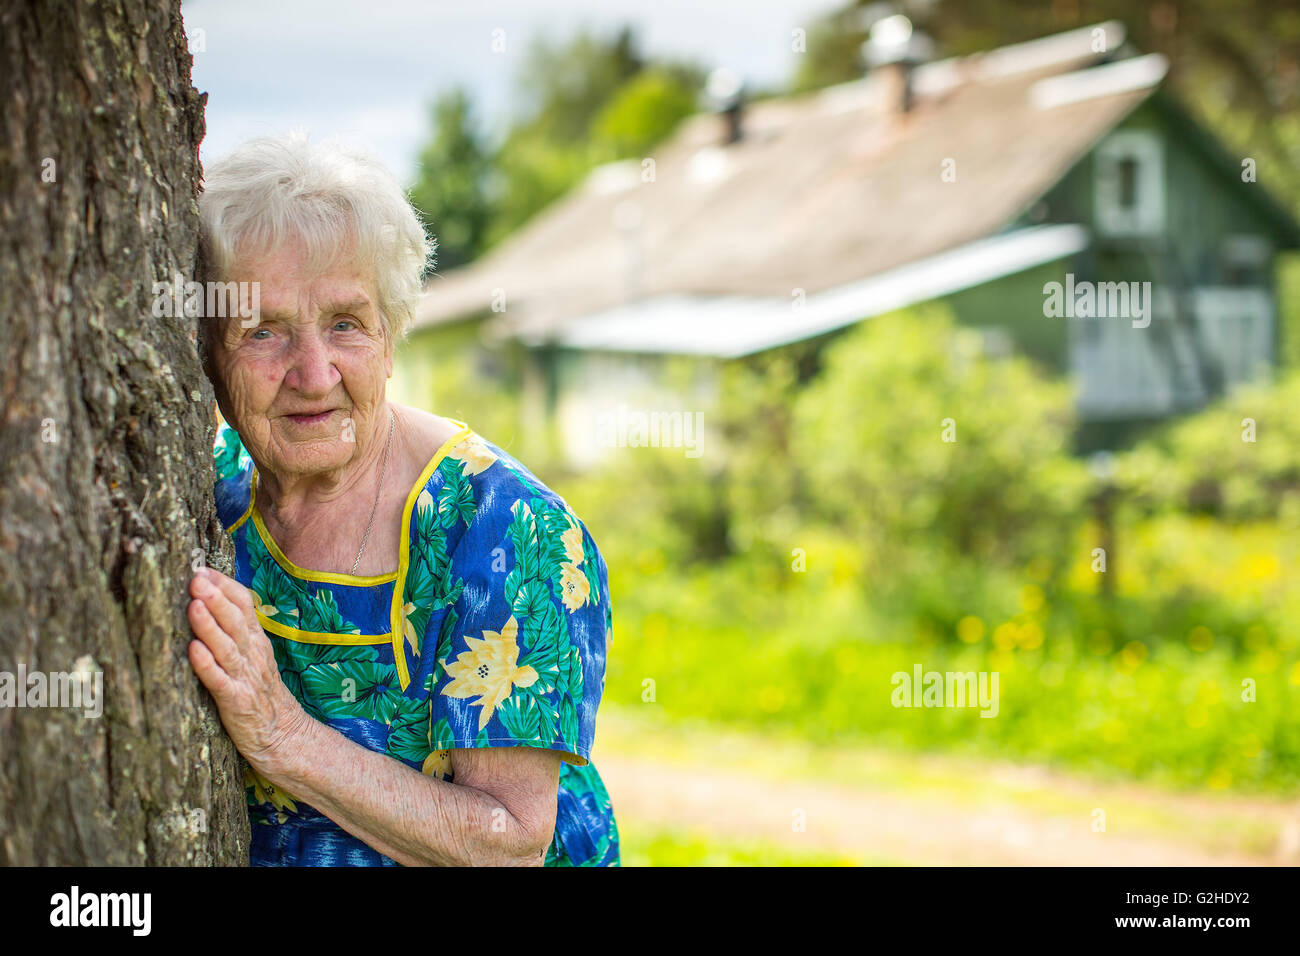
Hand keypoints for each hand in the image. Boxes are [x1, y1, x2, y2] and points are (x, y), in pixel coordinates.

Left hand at [187, 566, 306, 773]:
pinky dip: (206, 665)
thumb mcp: (254, 656)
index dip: (224, 585)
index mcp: (256, 640)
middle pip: (235, 620)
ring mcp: (245, 677)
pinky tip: (193, 651)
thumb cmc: (260, 693)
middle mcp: (253, 654)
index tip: (202, 568)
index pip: (244, 603)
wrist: (283, 736)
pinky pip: (219, 681)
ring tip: (194, 604)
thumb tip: (210, 599)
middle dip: (215, 597)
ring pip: (226, 646)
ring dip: (209, 624)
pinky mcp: (236, 702)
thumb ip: (235, 630)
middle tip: (196, 577)